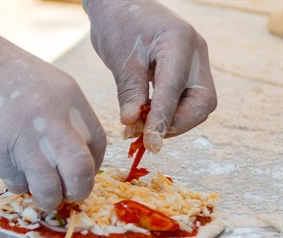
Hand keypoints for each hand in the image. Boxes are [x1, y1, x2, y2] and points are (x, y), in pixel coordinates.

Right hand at [0, 4, 105, 209]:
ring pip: (49, 188)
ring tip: (41, 192)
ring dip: (48, 198)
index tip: (79, 173)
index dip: (92, 166)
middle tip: (68, 192)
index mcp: (69, 98)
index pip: (97, 145)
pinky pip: (17, 184)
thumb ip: (64, 115)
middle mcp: (52, 120)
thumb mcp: (46, 83)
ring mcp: (24, 139)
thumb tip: (70, 152)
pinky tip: (11, 170)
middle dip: (79, 190)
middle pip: (81, 171)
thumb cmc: (2, 69)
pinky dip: (18, 184)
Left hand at [82, 0, 216, 151]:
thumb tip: (132, 125)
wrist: (120, 6)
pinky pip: (184, 99)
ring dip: (170, 122)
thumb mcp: (120, 60)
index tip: (150, 142)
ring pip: (196, 105)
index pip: (175, 89)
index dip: (163, 119)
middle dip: (175, 124)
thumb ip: (129, 92)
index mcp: (180, 42)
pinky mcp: (186, 70)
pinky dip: (166, 114)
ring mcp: (193, 62)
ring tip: (139, 129)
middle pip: (202, 103)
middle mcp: (195, 53)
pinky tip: (144, 120)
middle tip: (145, 136)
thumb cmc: (118, 25)